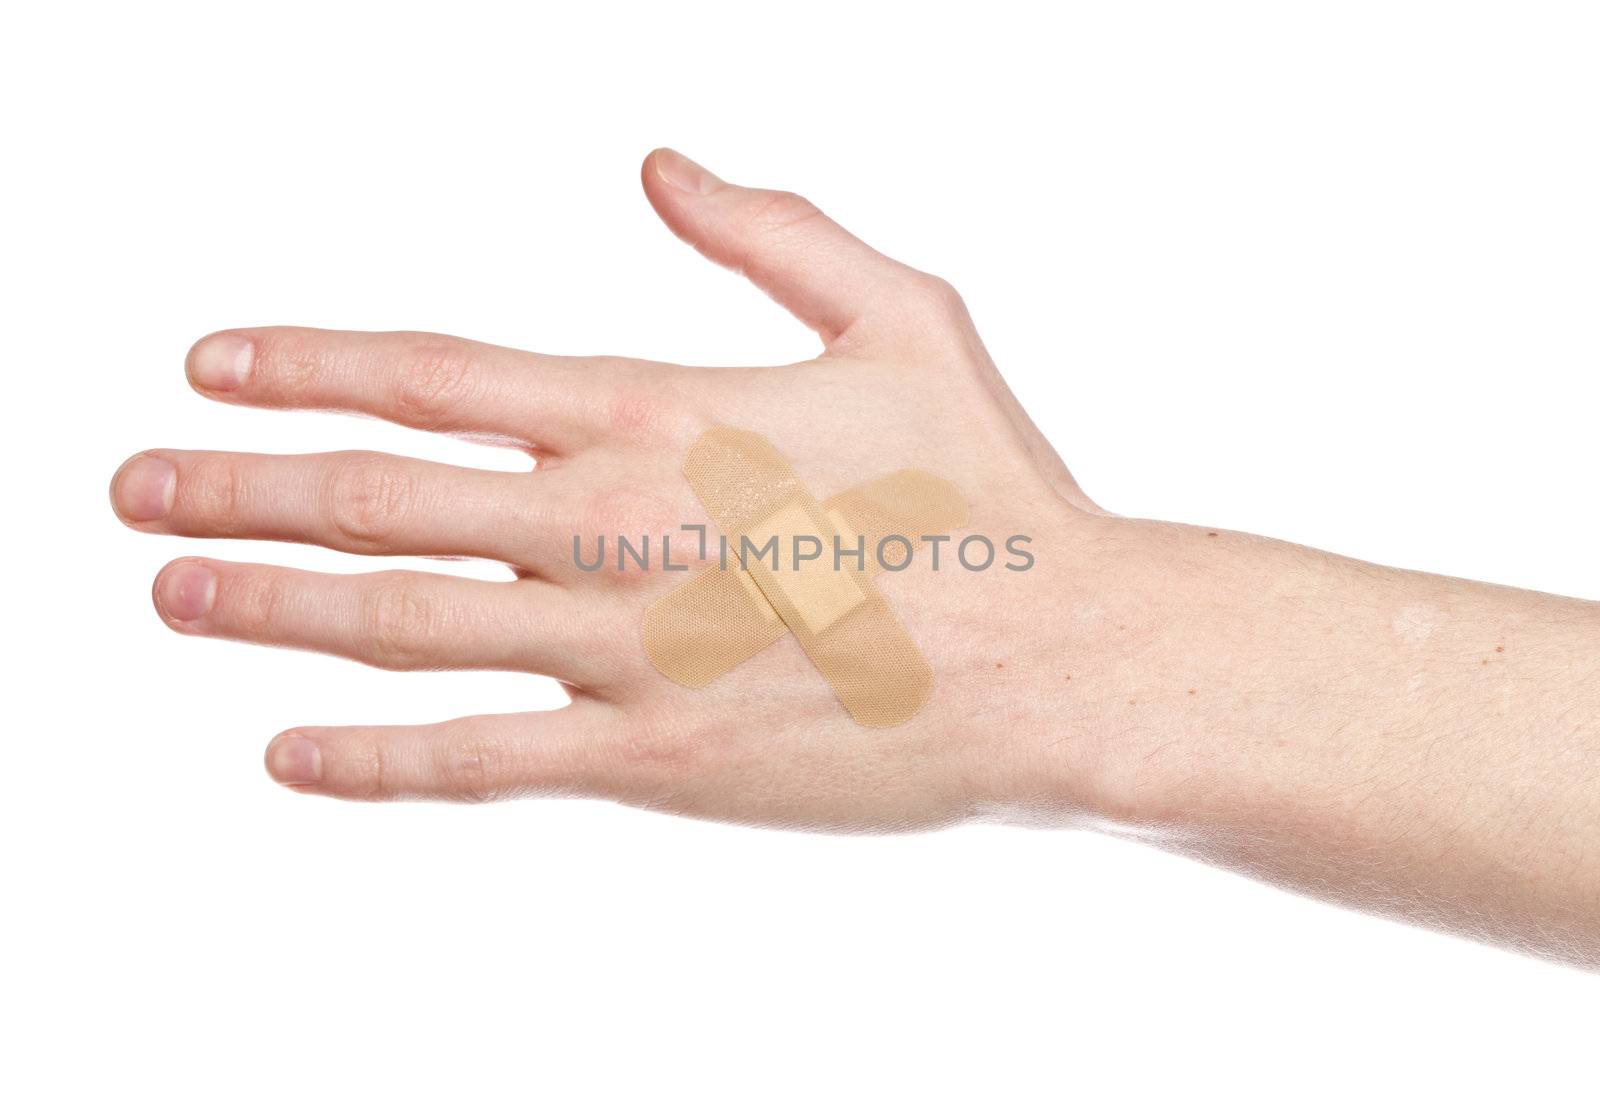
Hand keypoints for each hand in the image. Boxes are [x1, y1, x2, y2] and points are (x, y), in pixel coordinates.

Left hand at [110, 149, 1114, 827]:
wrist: (1072, 659)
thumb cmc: (998, 486)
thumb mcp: (908, 312)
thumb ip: (772, 228)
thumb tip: (657, 161)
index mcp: (668, 407)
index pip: (439, 376)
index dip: (309, 365)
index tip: (208, 366)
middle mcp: (622, 525)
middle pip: (382, 498)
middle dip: (241, 487)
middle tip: (134, 488)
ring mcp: (631, 651)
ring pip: (404, 625)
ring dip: (267, 605)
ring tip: (168, 590)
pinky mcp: (658, 762)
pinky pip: (482, 761)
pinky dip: (372, 759)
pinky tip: (285, 751)